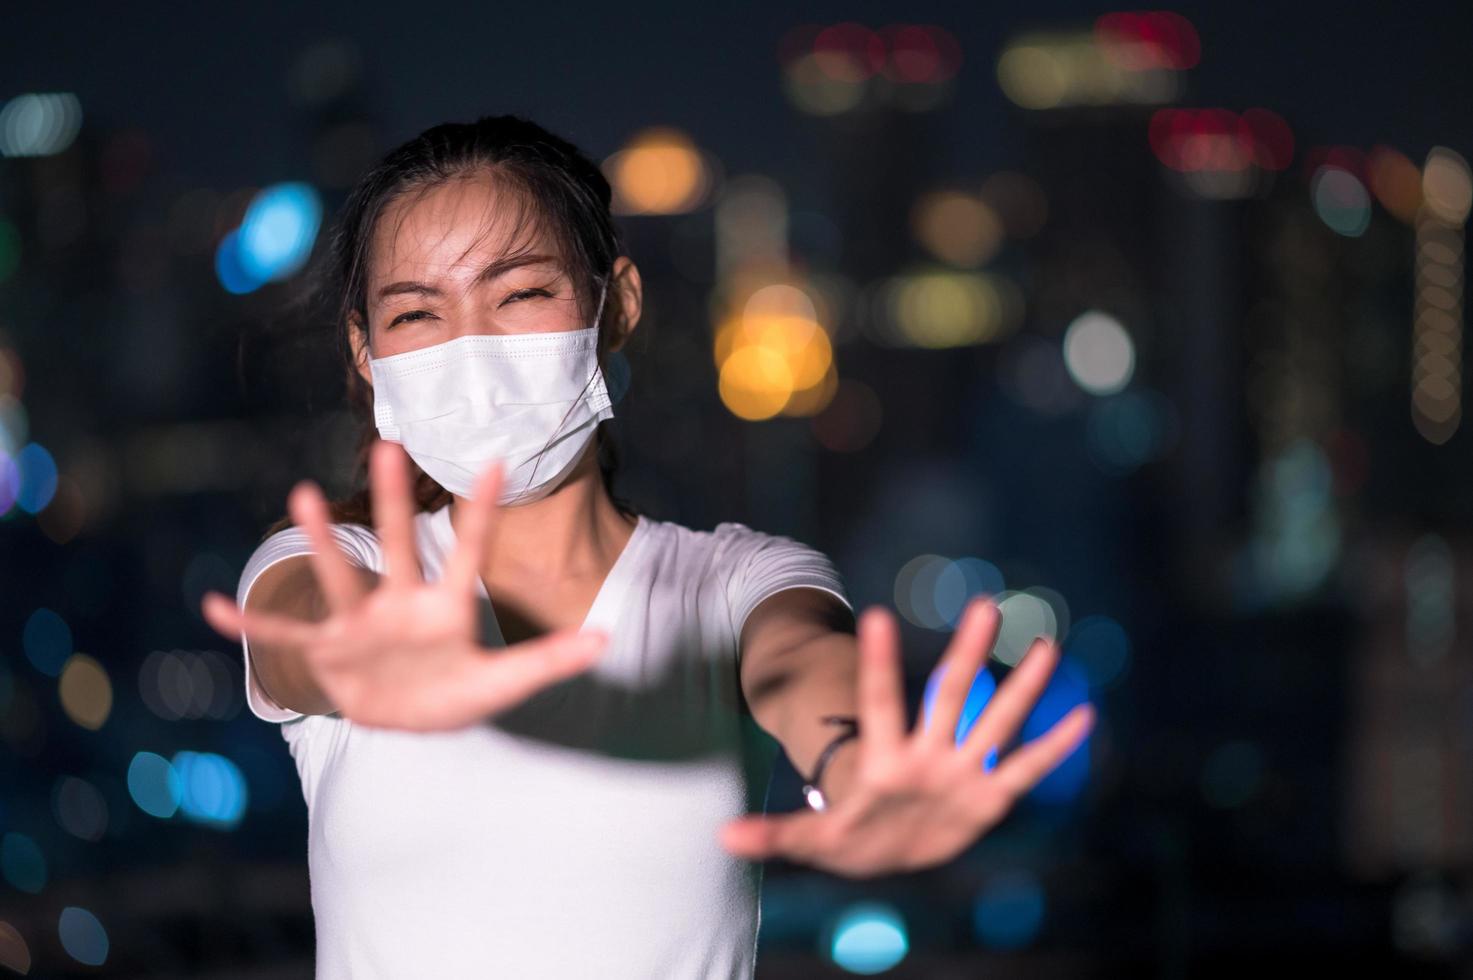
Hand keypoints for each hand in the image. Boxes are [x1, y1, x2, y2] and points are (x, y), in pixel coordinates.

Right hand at [201, 440, 608, 730]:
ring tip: (303, 495)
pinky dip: (252, 626)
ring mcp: (361, 624)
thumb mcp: (504, 683)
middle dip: (394, 502)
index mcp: (447, 608)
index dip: (482, 511)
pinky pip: (285, 635)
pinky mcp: (328, 650)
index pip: (469, 551)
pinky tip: (212, 607)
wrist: (406, 717)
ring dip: (322, 542)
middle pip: (398, 545)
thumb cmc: (455, 692)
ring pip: (341, 576)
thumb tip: (607, 640)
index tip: (497, 459)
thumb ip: (550, 660)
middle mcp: (400, 603)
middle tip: (390, 444)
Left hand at [719, 597, 1093, 876]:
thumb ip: (775, 835)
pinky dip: (1053, 749)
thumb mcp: (811, 841)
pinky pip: (1025, 770)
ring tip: (1045, 645)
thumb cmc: (849, 837)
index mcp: (885, 758)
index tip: (881, 617)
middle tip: (983, 606)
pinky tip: (1083, 716)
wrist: (886, 848)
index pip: (881, 700)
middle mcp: (928, 753)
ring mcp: (960, 772)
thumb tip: (723, 838)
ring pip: (996, 722)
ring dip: (1021, 689)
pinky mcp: (987, 798)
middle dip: (966, 654)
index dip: (881, 663)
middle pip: (950, 695)